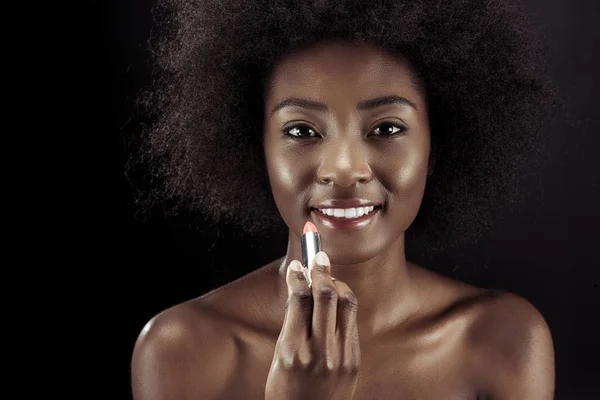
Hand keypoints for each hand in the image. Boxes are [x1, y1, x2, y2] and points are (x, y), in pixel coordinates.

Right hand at [265, 251, 360, 399]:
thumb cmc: (286, 391)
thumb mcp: (280, 358)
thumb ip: (292, 324)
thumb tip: (300, 289)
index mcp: (293, 351)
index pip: (299, 299)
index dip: (299, 275)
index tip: (297, 265)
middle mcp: (319, 352)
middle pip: (325, 295)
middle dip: (320, 269)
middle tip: (317, 255)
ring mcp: (341, 357)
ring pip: (346, 302)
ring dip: (336, 283)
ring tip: (327, 277)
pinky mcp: (354, 360)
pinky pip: (351, 320)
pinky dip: (343, 303)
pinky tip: (336, 298)